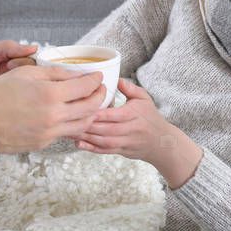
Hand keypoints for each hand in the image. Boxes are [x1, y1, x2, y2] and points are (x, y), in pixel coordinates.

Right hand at [0, 66, 106, 153]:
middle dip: (100, 97)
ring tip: (88, 104)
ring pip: (82, 125)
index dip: (96, 81)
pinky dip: (73, 124)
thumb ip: (54, 74)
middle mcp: (54, 116)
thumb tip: (75, 75)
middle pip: (91, 108)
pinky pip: (65, 133)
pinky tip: (69, 115)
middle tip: (100, 90)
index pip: (86, 88)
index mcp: (50, 94)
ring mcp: (50, 132)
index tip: (98, 77)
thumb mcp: (25, 74)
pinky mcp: (43, 143)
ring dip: (90, 114)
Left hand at [74, 79, 202, 188]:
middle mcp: (129, 130)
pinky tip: (78, 144)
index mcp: (133, 115)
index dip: (97, 113)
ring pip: (102, 141)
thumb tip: (116, 78)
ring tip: (69, 130)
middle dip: (87, 125)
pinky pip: (104, 151)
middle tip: (69, 119)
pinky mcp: (121, 151)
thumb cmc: (150, 117)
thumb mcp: (144, 98)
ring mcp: (125, 142)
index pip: (113, 115)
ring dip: (86, 137)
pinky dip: (90, 149)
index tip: (83, 108)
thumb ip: (130, 88)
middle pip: (105, 129)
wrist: (161, 142)